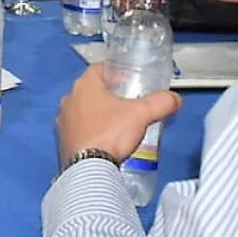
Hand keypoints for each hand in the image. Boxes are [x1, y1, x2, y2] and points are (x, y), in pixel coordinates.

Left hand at [57, 63, 180, 162]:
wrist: (88, 168)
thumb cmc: (111, 133)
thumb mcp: (142, 114)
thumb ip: (161, 102)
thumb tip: (175, 98)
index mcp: (84, 85)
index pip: (100, 68)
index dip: (116, 72)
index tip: (130, 81)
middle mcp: (69, 99)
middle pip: (91, 90)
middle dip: (109, 95)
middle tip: (128, 104)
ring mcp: (63, 120)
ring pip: (83, 110)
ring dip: (98, 113)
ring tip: (118, 124)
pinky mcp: (62, 139)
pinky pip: (78, 129)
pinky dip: (90, 130)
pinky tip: (104, 140)